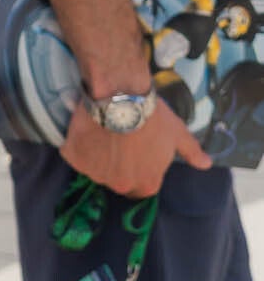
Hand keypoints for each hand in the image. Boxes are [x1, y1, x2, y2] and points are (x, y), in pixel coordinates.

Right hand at [60, 97, 209, 197]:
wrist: (119, 94)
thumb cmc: (152, 116)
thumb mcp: (177, 133)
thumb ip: (191, 152)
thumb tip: (207, 165)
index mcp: (147, 184)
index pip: (141, 186)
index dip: (137, 168)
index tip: (133, 152)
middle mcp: (120, 185)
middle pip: (116, 179)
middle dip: (116, 165)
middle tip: (116, 140)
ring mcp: (95, 173)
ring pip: (94, 168)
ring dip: (96, 155)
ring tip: (101, 130)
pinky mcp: (75, 158)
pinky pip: (74, 154)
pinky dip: (76, 145)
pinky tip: (84, 129)